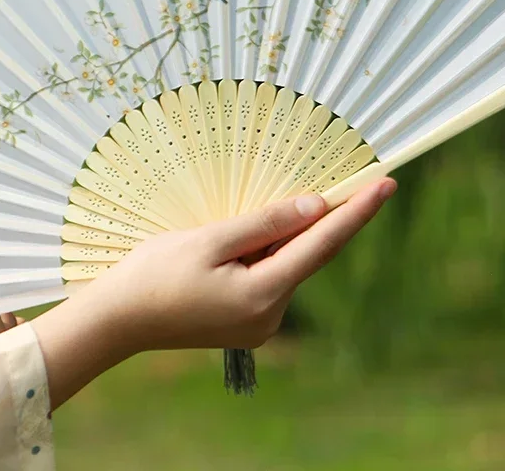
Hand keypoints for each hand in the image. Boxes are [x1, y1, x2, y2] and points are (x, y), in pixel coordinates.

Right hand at [32, 177, 395, 407]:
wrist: (117, 321)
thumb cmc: (155, 274)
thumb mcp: (208, 240)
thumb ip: (265, 224)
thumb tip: (315, 207)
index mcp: (262, 295)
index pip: (322, 245)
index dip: (357, 212)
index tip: (387, 184)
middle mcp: (269, 316)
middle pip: (307, 256)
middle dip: (324, 219)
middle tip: (349, 180)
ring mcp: (258, 324)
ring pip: (288, 266)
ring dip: (287, 236)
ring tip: (260, 212)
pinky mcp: (245, 322)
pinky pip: (270, 277)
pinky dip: (270, 252)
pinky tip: (248, 237)